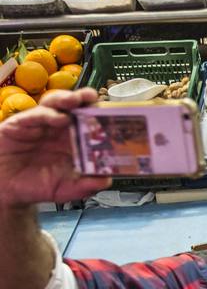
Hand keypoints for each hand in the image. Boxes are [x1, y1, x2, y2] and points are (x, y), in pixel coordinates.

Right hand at [0, 88, 109, 208]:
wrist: (8, 191)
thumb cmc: (38, 185)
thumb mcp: (66, 189)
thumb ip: (87, 185)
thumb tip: (106, 181)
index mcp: (74, 139)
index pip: (90, 121)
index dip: (101, 114)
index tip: (113, 112)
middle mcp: (58, 128)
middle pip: (74, 106)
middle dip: (84, 99)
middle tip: (92, 98)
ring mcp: (40, 124)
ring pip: (54, 103)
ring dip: (66, 99)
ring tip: (76, 101)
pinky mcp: (19, 125)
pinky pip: (33, 115)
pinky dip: (47, 114)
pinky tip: (58, 118)